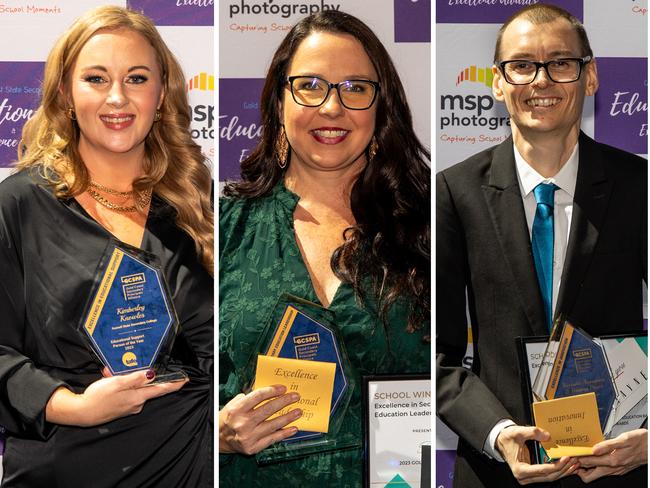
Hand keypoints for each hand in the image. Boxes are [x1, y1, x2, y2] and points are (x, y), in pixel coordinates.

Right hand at [46, 369, 187, 426]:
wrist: (81, 413)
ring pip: (133, 388)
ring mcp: (129, 406)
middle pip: (146, 387)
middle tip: (125, 369)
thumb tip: (152, 374)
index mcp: (138, 397)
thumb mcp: (117, 383)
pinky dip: (118, 385)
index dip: (174, 384)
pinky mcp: (121, 407)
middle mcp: (137, 403)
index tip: (186, 379)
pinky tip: (106, 380)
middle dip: (138, 376)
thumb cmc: (98, 397)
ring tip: (108, 374)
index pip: (161, 389)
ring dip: (125, 379)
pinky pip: (125, 393)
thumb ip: (135, 379)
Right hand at [219, 385, 301, 454]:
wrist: (218, 438)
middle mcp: (243, 423)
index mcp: (237, 409)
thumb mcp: (234, 404)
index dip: (272, 391)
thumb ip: (249, 398)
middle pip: (268, 409)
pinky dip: (284, 433)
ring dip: (288, 417)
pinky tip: (293, 428)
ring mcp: (248, 436)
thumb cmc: (229, 418)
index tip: (283, 388)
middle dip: (284, 401)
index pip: (258, 396)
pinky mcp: (253, 447)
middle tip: (295, 396)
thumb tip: (270, 392)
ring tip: (298, 411)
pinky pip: (272, 439)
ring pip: (273, 425)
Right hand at [496, 425, 579, 484]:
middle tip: (574, 460)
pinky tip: (567, 466)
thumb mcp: (518, 432)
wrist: (501, 441)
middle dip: (563, 469)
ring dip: (563, 471)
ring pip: (550, 477)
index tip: (566, 458)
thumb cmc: (507, 438)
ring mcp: (529, 477)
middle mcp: (524, 477)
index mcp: (520, 469)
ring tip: (574, 463)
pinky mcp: (533, 474)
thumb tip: (547, 436)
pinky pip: (548, 474)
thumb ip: (532, 432)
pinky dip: (558, 470)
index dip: (556, 465)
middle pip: (549, 476)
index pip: (542, 470)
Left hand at [575, 428, 646, 482]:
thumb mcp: (624, 439)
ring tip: (579, 458)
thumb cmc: (641, 441)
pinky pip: (603, 471)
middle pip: (590, 475)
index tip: (569, 456)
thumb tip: (593, 449)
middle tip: (572, 459)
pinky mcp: (619, 469)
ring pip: (596, 474)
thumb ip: (607, 445)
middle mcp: (614, 468)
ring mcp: (616, 470)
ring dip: (586, 467)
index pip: (589, 463)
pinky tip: (592, 458)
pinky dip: (595, 466)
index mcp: (613, 460)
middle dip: (578, 469)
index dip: (577, 459)